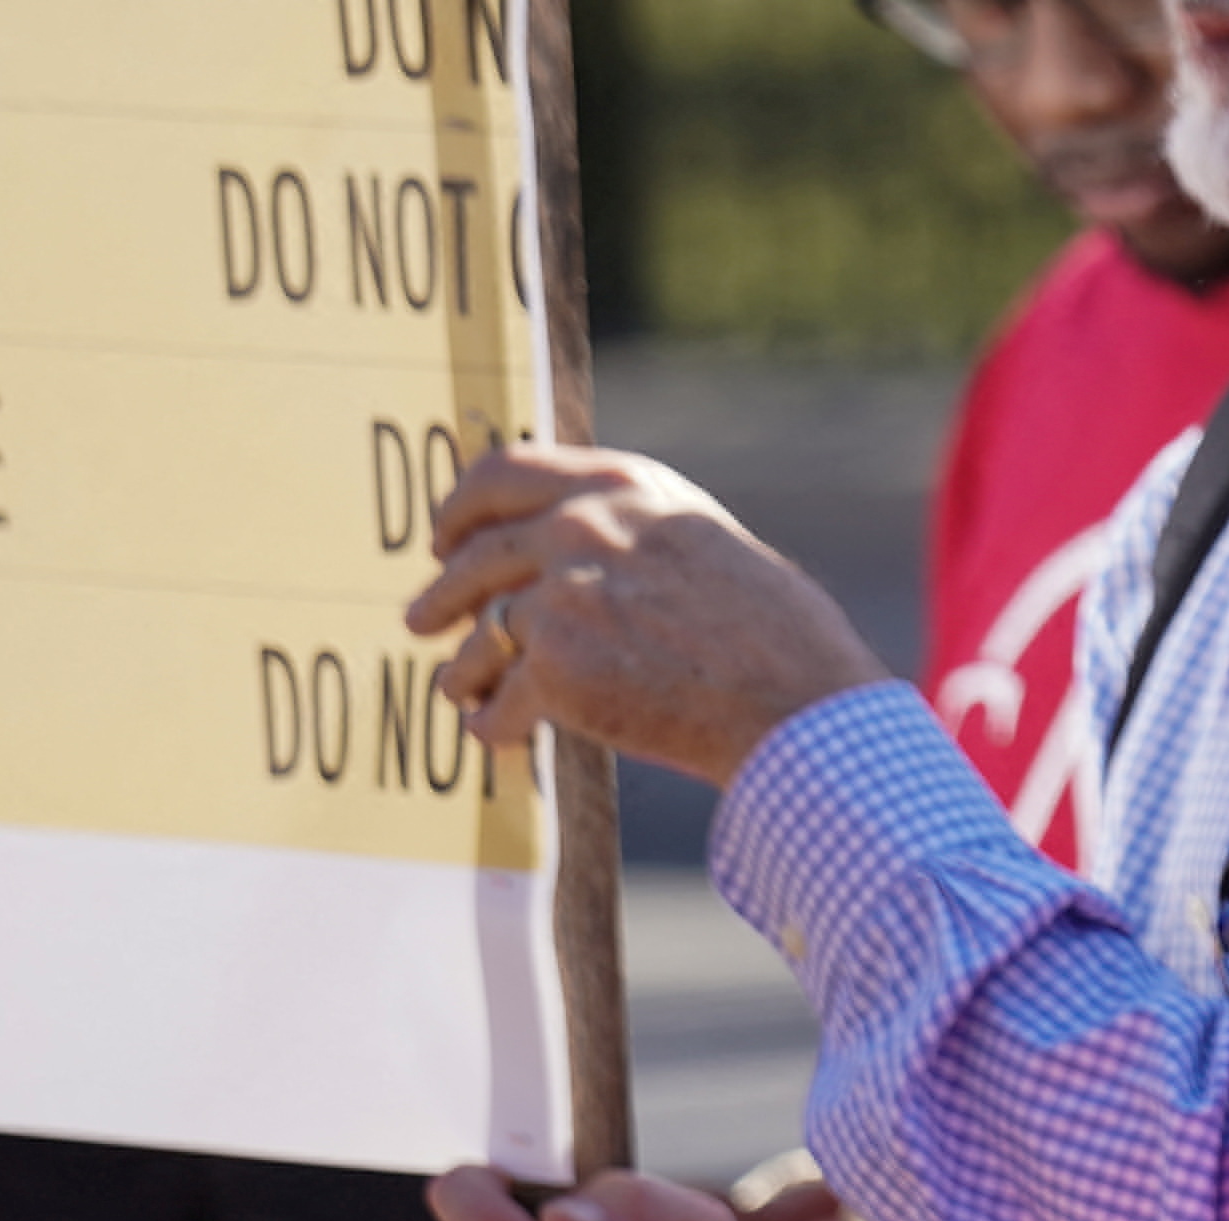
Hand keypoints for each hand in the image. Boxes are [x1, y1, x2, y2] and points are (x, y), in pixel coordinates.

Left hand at [407, 444, 880, 786]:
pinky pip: (501, 701)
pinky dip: (495, 726)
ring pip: (481, 633)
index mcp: (625, 489)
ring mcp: (562, 596)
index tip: (448, 535)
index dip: (464, 507)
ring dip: (464, 667)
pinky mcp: (555, 670)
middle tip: (424, 616)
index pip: (507, 472)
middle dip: (443, 591)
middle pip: (477, 556)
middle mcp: (582, 528)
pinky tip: (497, 740)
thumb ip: (644, 538)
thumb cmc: (788, 642)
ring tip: (457, 690)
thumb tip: (601, 558)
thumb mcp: (714, 548)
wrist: (804, 709)